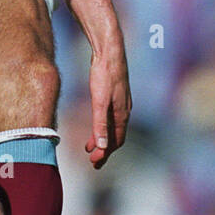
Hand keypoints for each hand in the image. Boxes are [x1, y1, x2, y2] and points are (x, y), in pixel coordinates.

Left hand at [85, 43, 131, 168]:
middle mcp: (124, 110)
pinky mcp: (116, 95)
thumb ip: (100, 125)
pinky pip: (111, 117)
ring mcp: (121, 102)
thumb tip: (102, 147)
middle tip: (93, 161)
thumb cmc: (105, 75)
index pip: (116, 141)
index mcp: (122, 114)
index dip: (106, 154)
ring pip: (113, 127)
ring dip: (102, 138)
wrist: (110, 51)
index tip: (94, 163)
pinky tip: (95, 124)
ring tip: (89, 147)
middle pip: (115, 136)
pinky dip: (102, 126)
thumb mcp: (100, 102)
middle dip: (104, 150)